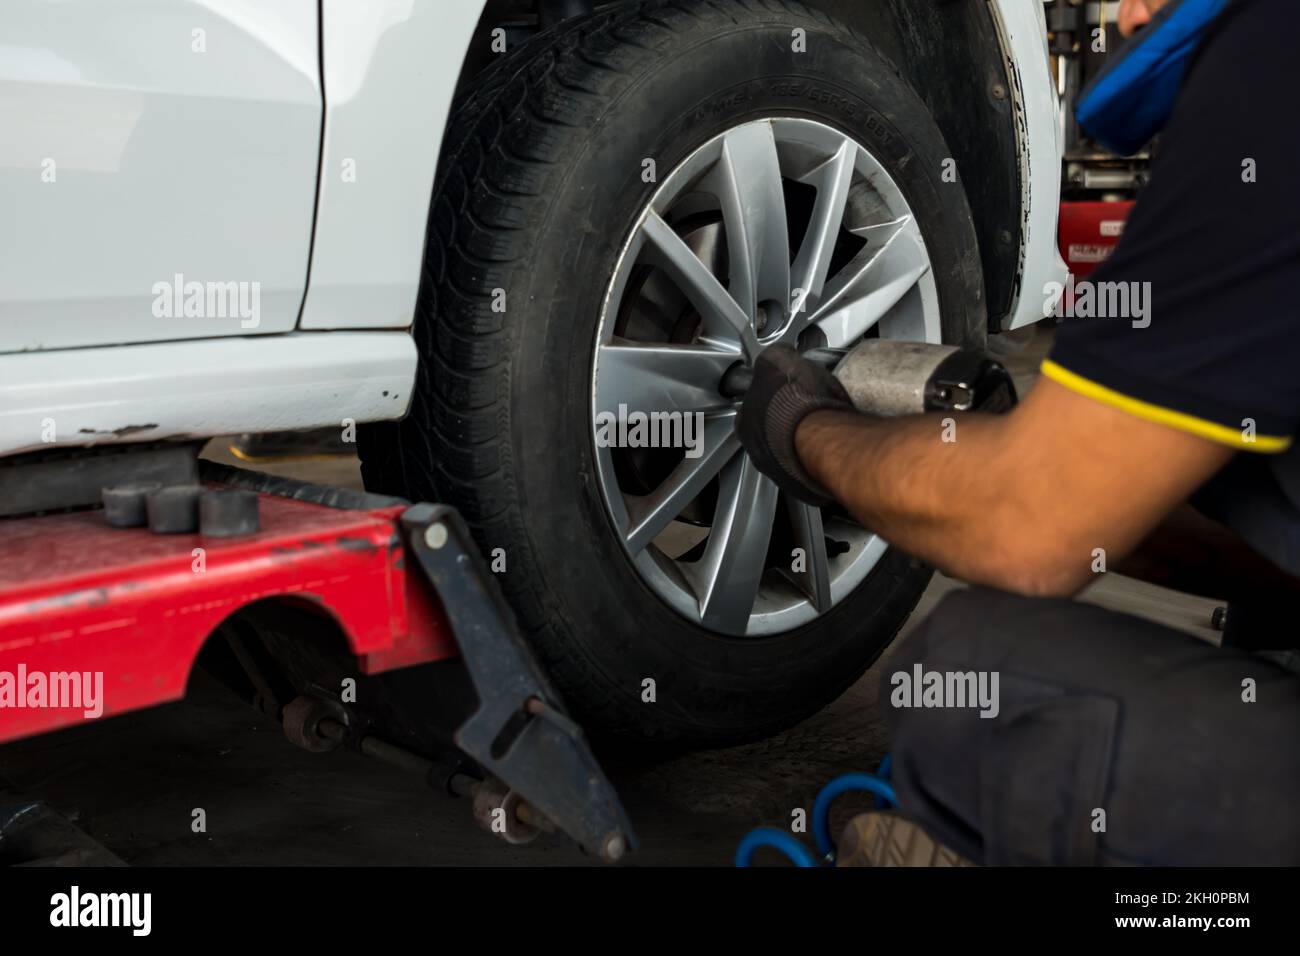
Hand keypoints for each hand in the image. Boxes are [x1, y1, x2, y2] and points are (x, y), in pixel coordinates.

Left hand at [736, 345, 854, 504]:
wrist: (827, 440)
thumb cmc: (798, 404)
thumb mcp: (779, 359)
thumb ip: (774, 356)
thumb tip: (779, 352)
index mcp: (745, 422)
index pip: (753, 406)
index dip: (773, 396)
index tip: (790, 390)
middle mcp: (758, 452)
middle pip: (772, 432)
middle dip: (789, 421)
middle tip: (811, 408)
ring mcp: (781, 474)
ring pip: (792, 453)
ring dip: (805, 442)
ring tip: (827, 427)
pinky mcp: (807, 487)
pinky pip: (812, 470)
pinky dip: (821, 459)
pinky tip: (834, 446)